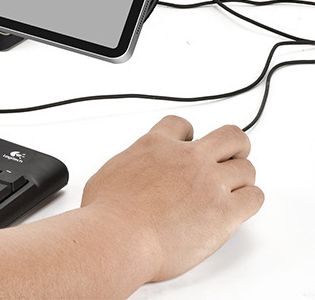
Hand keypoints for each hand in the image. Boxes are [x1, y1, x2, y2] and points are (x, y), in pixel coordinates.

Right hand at [81, 114, 264, 282]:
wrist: (119, 236)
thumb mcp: (110, 172)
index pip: (181, 125)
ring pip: (246, 167)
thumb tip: (128, 176)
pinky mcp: (225, 212)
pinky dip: (250, 201)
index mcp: (156, 145)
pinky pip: (254, 198)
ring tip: (234, 190)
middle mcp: (187, 158)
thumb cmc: (108, 211)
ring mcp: (209, 183)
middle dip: (234, 146)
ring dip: (241, 178)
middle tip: (230, 157)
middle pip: (228, 136)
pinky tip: (240, 208)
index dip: (188, 135)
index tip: (189, 144)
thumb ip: (130, 167)